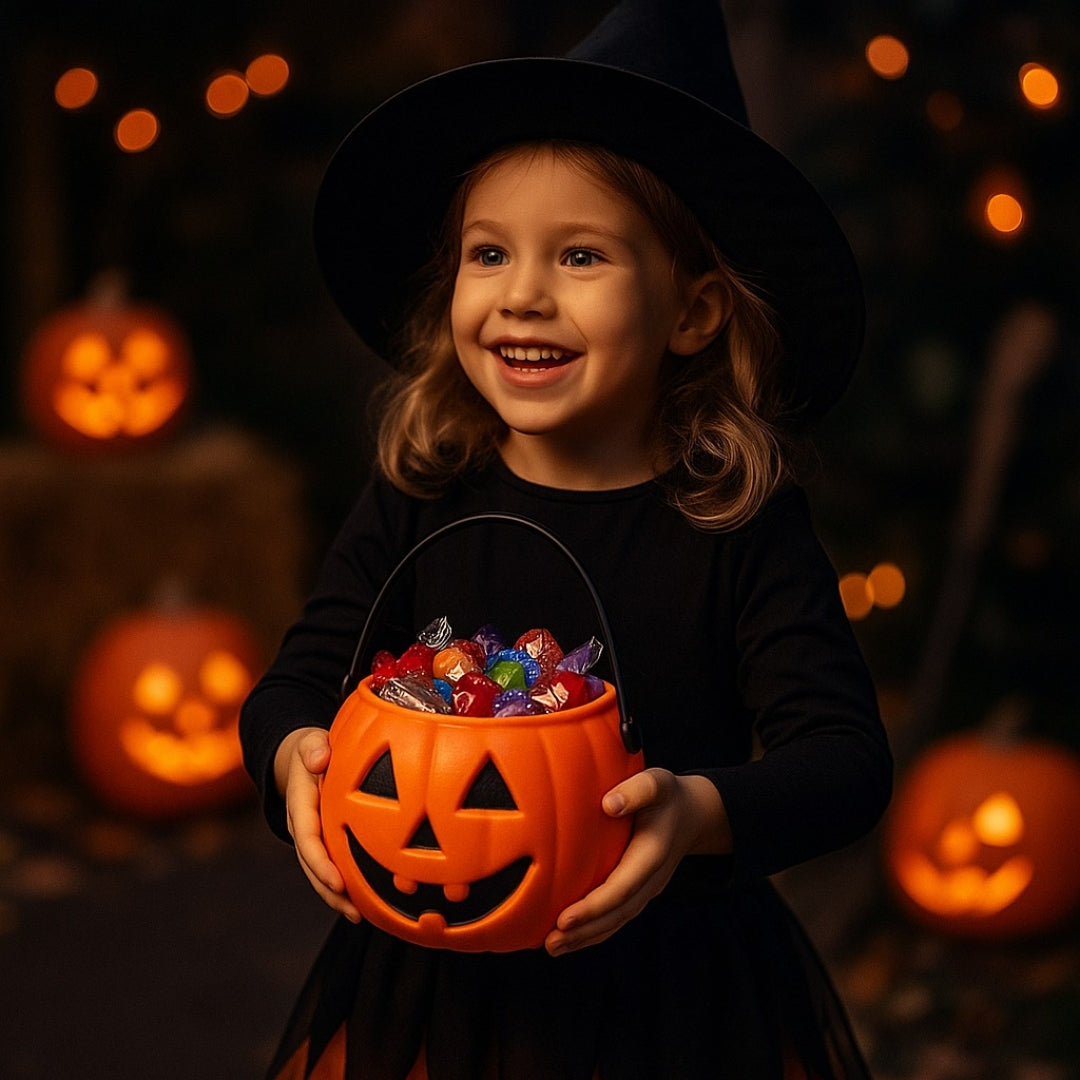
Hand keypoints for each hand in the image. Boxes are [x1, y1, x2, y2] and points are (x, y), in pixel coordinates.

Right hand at [275, 726, 361, 922]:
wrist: (305, 757)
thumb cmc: (313, 750)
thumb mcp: (310, 743)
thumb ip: (313, 748)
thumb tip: (319, 758)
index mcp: (300, 804)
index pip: (307, 837)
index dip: (320, 862)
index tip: (336, 882)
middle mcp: (303, 826)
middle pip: (312, 864)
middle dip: (329, 890)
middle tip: (352, 909)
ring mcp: (313, 836)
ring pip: (321, 871)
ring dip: (338, 896)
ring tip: (360, 917)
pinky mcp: (326, 840)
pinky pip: (334, 864)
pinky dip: (347, 885)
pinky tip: (368, 903)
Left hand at [544, 768, 727, 955]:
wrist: (694, 814)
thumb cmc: (668, 796)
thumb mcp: (657, 783)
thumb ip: (637, 790)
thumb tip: (609, 804)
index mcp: (652, 856)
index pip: (621, 888)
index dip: (593, 907)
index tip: (564, 919)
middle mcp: (651, 879)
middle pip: (617, 914)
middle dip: (584, 931)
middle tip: (551, 943)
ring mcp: (646, 889)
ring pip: (616, 921)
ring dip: (586, 937)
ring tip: (553, 947)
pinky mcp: (638, 891)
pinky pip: (616, 916)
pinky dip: (594, 930)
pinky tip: (569, 937)